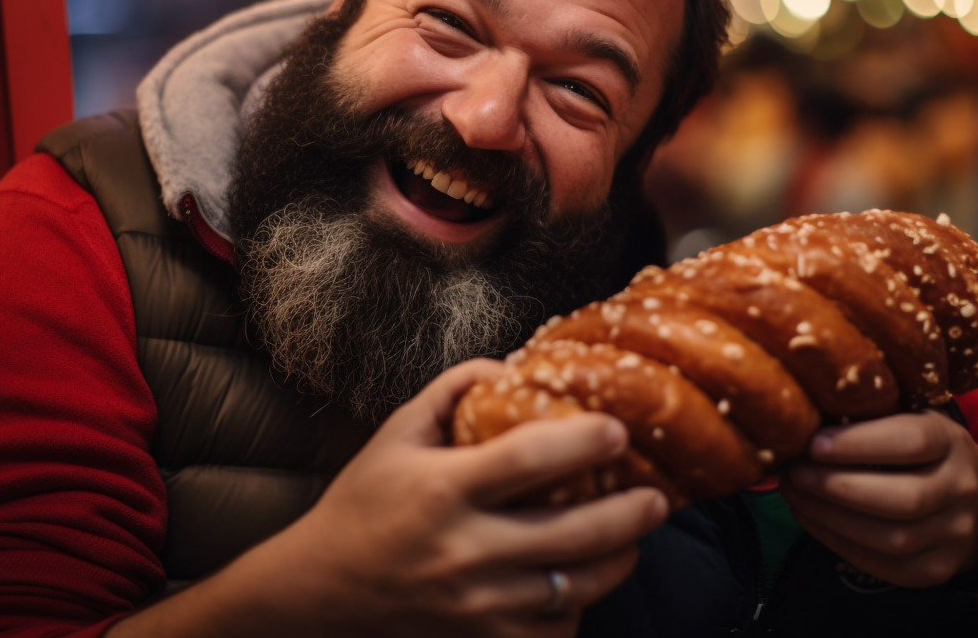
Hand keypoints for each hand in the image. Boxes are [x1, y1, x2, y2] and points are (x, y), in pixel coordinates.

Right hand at [265, 358, 669, 637]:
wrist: (320, 589)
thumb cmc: (364, 501)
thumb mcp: (397, 432)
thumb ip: (453, 389)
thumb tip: (512, 366)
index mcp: (443, 489)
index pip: (527, 461)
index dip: (583, 443)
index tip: (619, 432)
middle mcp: (464, 550)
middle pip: (571, 534)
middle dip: (630, 514)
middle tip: (657, 497)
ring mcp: (475, 603)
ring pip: (574, 589)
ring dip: (617, 562)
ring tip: (634, 538)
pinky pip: (550, 631)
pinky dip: (576, 608)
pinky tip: (582, 581)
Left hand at [778, 409, 977, 587]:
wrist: (973, 501)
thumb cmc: (921, 450)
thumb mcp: (907, 419)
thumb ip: (868, 419)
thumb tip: (804, 422)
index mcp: (951, 441)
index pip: (912, 441)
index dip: (859, 443)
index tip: (813, 444)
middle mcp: (961, 489)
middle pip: (904, 499)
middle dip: (839, 488)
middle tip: (796, 474)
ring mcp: (954, 534)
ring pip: (892, 538)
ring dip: (831, 518)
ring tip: (796, 496)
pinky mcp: (937, 570)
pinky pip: (883, 565)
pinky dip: (838, 542)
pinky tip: (811, 518)